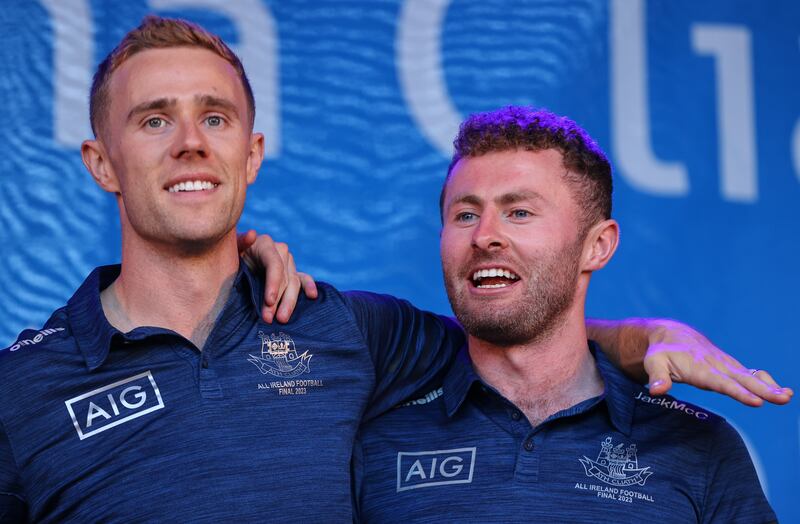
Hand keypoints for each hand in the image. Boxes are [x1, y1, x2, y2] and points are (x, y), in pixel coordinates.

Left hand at [237, 230, 317, 322]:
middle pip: (285, 278)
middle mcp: (280, 251)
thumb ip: (240, 242)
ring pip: (294, 282)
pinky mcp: (292, 272)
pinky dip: (309, 287)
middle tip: (269, 318)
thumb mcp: (230, 250)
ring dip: (289, 302)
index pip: (274, 265)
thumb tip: (252, 235)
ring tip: (282, 319)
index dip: (273, 284)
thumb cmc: (227, 256)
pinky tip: (313, 296)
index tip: (268, 302)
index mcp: (265, 244)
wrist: (230, 261)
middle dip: (278, 300)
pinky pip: (303, 279)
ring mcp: (288, 262)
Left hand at [642, 319, 792, 406]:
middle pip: (741, 380)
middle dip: (762, 390)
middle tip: (782, 399)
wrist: (671, 334)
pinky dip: (763, 380)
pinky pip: (749, 373)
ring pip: (749, 376)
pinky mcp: (728, 366)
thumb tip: (657, 390)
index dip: (738, 392)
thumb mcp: (653, 363)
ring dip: (768, 386)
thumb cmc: (661, 352)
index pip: (721, 382)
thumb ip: (657, 377)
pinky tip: (780, 390)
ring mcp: (724, 365)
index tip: (755, 401)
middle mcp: (716, 366)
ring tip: (787, 396)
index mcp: (699, 368)